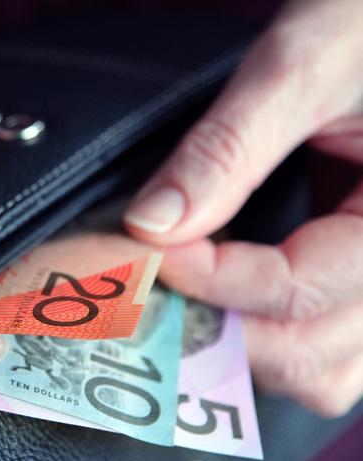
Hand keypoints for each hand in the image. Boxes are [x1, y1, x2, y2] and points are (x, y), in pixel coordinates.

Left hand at [124, 0, 362, 416]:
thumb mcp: (305, 67)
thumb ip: (226, 149)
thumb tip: (150, 225)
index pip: (296, 293)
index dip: (209, 279)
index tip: (147, 248)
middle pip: (309, 355)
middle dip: (219, 329)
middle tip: (153, 285)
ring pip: (316, 364)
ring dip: (241, 343)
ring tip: (185, 294)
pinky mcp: (354, 269)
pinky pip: (316, 336)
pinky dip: (262, 329)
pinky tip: (222, 290)